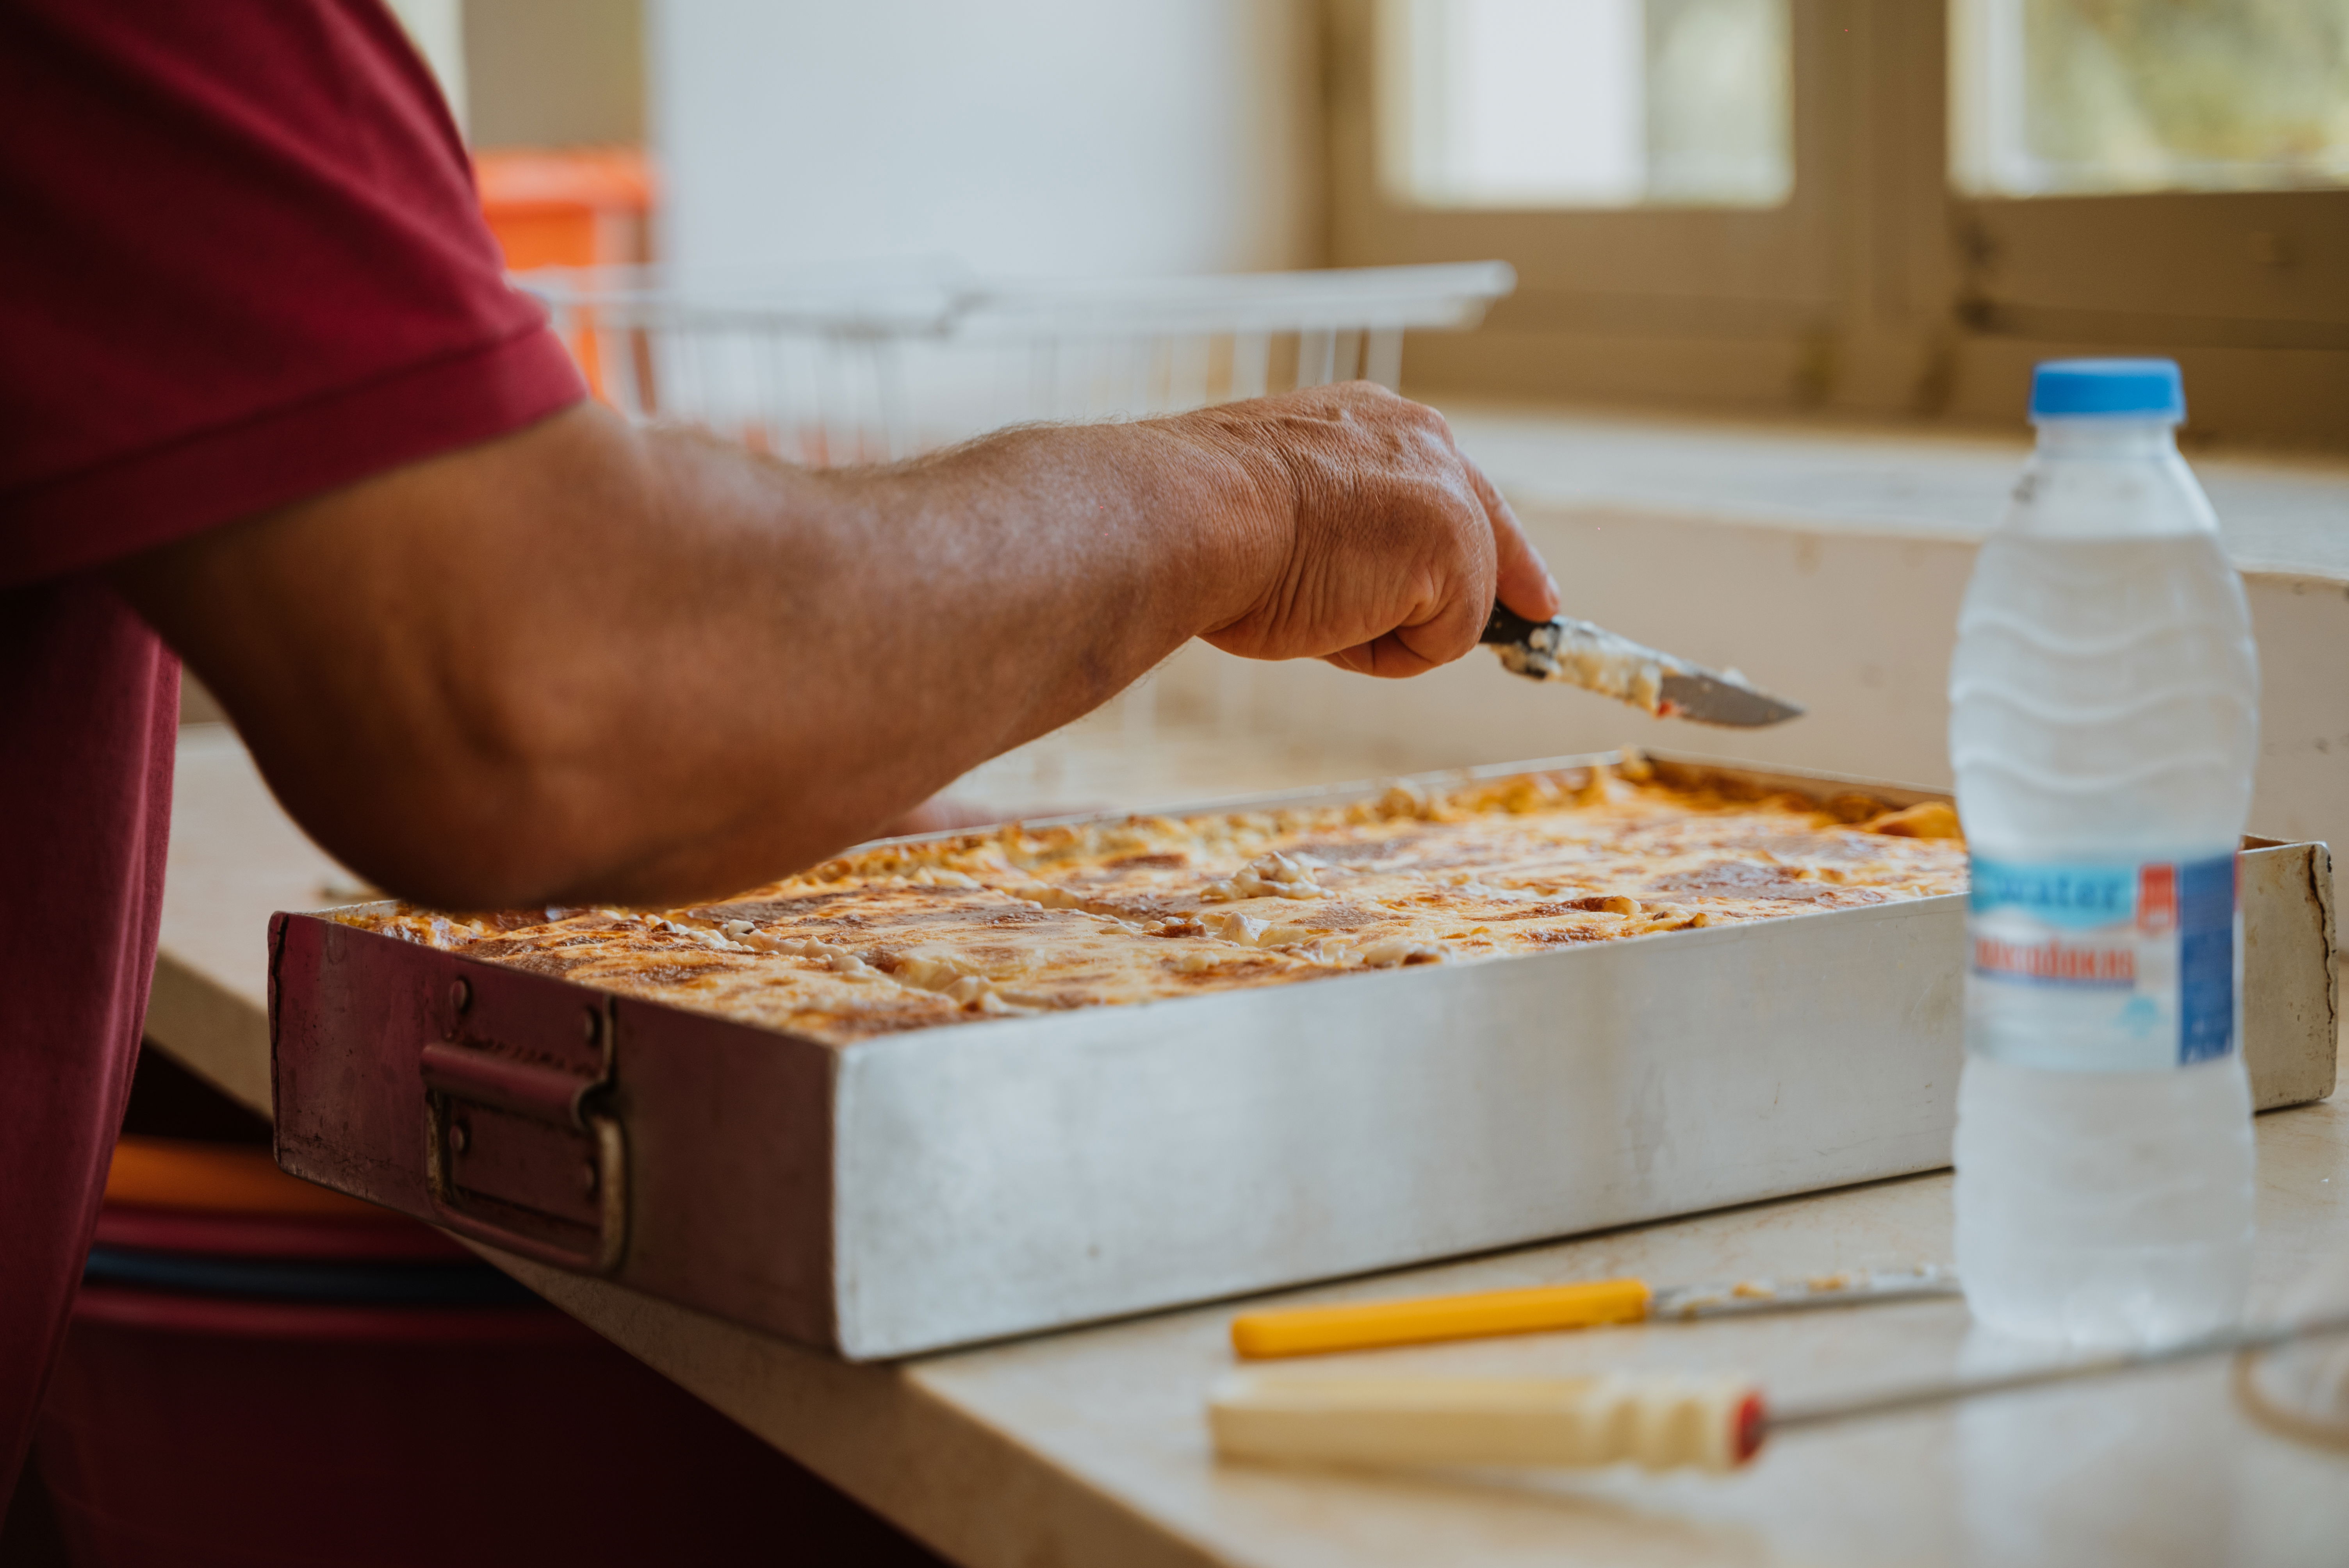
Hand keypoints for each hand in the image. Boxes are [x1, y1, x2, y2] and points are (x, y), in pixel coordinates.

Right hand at [1169, 382, 1559, 676]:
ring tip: (1314, 602)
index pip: (1451, 484)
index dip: (1495, 546)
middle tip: (1531, 616)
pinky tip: (1332, 617)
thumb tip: (1355, 588)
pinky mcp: (1455, 551)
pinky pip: (1445, 639)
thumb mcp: (1275, 508)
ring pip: (1452, 599)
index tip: (1535, 593)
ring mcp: (1443, 492)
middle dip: (1485, 591)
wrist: (1190, 513)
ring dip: (1389, 627)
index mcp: (1369, 422)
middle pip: (1480, 534)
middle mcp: (1419, 440)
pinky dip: (1391, 652)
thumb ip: (1336, 527)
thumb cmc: (1203, 517)